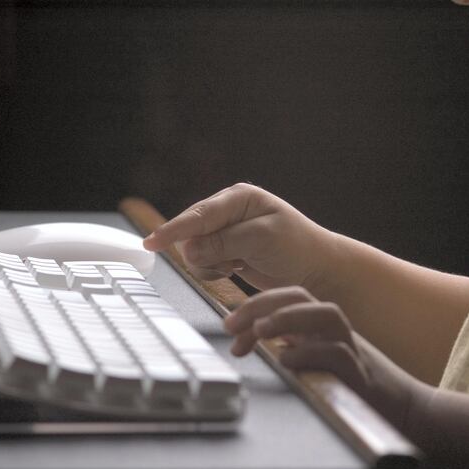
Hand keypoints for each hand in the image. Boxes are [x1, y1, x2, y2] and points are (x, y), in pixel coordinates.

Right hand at [143, 183, 334, 290]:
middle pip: (191, 232)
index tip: (152, 242)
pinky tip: (235, 270)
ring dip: (209, 264)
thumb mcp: (261, 240)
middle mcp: (228, 211)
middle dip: (204, 253)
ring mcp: (225, 231)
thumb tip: (189, 250)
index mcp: (239, 197)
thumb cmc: (297, 249)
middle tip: (231, 265)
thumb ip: (223, 243)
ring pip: (194, 250)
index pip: (199, 214)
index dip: (174, 230)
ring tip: (236, 267)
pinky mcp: (225, 250)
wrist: (316, 270)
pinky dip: (213, 271)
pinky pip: (203, 262)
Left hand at [223, 285, 372, 392]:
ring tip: (260, 330)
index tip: (228, 326)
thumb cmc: (343, 379)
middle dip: (263, 304)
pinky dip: (309, 353)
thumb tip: (240, 342)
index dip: (253, 306)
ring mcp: (348, 345)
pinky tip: (286, 361)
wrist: (393, 403)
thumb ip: (280, 344)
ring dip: (288, 317)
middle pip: (300, 296)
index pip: (284, 298)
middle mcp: (331, 327)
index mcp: (315, 322)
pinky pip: (338, 352)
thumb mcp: (307, 356)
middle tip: (232, 325)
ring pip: (326, 314)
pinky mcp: (359, 371)